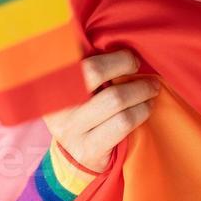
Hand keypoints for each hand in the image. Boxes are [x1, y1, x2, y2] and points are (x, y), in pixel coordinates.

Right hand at [43, 50, 158, 171]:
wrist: (76, 158)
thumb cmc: (84, 111)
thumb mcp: (75, 86)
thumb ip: (86, 65)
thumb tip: (119, 41)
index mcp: (50, 82)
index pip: (71, 54)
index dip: (103, 53)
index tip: (126, 57)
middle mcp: (54, 105)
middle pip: (92, 72)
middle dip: (124, 65)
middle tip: (139, 68)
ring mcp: (70, 128)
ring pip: (114, 99)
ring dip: (140, 91)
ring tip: (150, 89)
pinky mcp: (88, 149)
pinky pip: (123, 122)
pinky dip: (141, 111)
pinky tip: (146, 108)